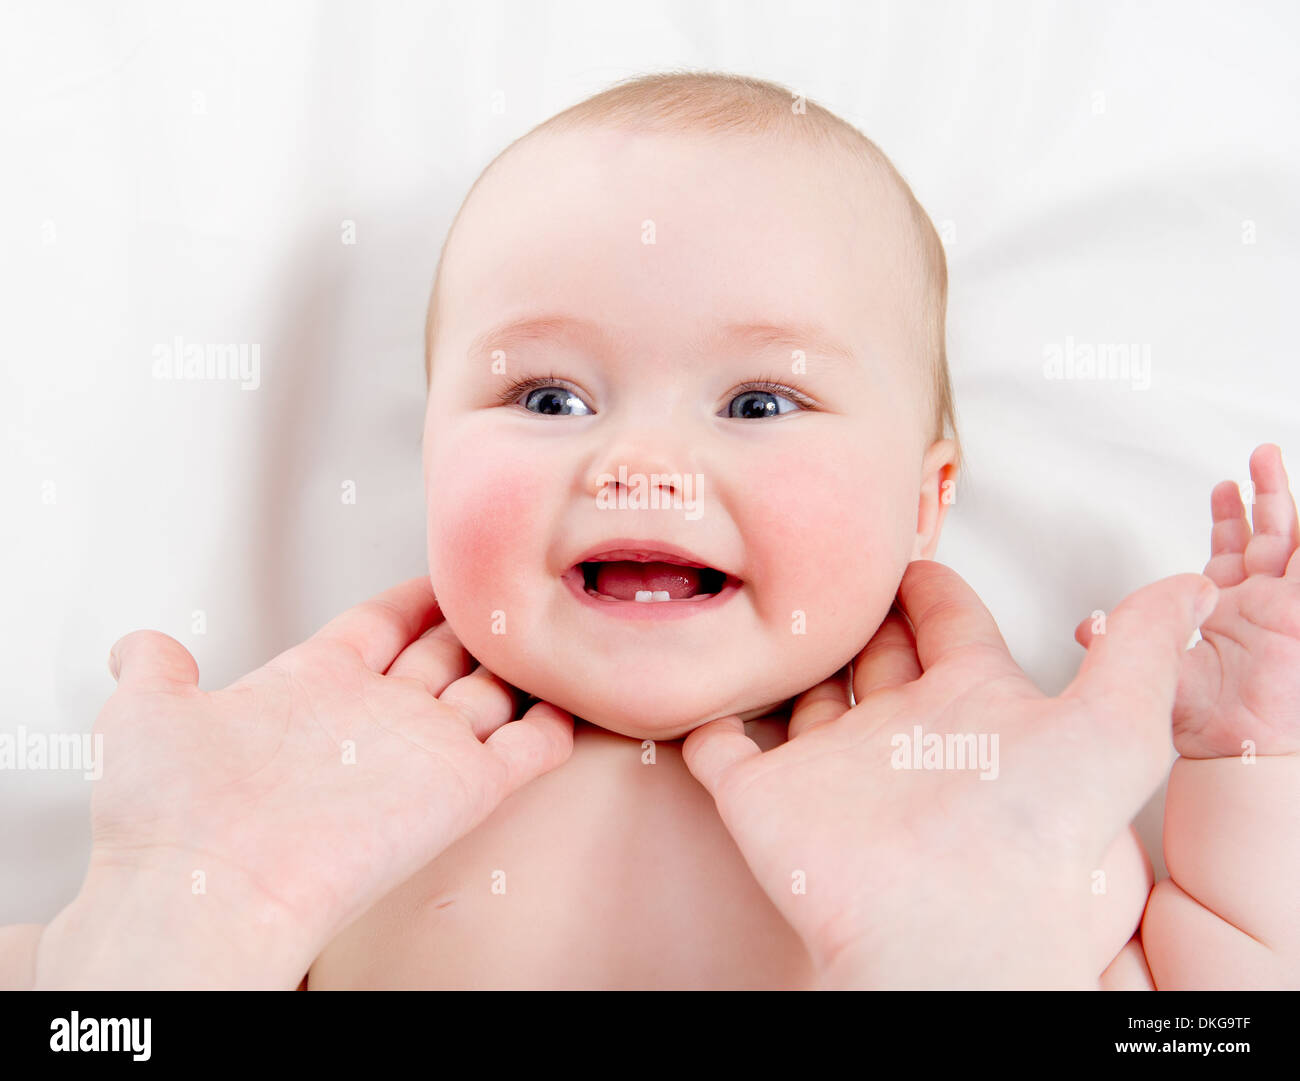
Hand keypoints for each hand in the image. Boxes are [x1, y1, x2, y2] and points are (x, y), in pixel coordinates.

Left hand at [40, 577, 571, 987]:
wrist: (209, 891)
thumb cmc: (172, 816)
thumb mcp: (147, 717)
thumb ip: (154, 671)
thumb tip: (139, 646)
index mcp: (312, 686)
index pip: (380, 626)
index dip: (412, 599)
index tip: (440, 576)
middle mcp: (373, 716)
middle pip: (442, 655)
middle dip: (472, 625)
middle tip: (507, 595)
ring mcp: (421, 752)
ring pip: (491, 694)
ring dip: (519, 665)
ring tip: (553, 633)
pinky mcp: (463, 790)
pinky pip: (528, 750)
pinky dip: (555, 725)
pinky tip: (572, 699)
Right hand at [683, 559, 1215, 988]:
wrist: (948, 931)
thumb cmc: (1031, 840)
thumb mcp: (1112, 731)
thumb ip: (1141, 653)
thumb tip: (1185, 588)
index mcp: (969, 707)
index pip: (948, 626)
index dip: (931, 587)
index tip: (907, 552)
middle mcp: (901, 733)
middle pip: (871, 654)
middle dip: (855, 611)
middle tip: (830, 566)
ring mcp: (829, 767)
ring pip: (799, 696)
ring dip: (786, 659)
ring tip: (765, 611)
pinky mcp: (766, 798)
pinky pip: (720, 747)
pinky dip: (705, 719)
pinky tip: (702, 684)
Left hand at [1077, 444, 1299, 758]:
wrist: (1236, 752)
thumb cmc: (1203, 722)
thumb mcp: (1153, 668)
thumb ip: (1122, 642)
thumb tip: (1083, 629)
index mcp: (1228, 611)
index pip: (1233, 552)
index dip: (1228, 519)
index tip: (1221, 487)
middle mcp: (1261, 605)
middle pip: (1267, 536)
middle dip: (1262, 494)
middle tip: (1258, 457)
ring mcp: (1287, 610)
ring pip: (1293, 542)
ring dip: (1285, 500)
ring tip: (1273, 461)